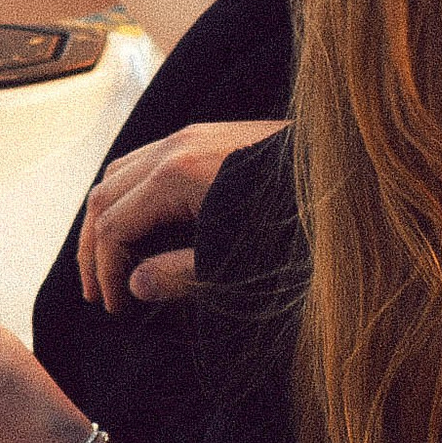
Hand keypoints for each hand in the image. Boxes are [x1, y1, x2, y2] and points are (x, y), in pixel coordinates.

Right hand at [77, 117, 285, 311]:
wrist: (347, 173)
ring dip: (106, 217)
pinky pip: (146, 159)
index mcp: (177, 173)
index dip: (106, 271)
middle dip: (94, 247)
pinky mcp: (206, 136)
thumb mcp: (235, 260)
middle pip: (104, 193)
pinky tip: (141, 225)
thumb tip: (135, 287)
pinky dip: (129, 194)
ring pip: (120, 171)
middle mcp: (177, 144)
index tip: (116, 308)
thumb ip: (180, 275)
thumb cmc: (297, 220)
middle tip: (97, 293)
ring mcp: (191, 134)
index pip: (113, 224)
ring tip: (110, 262)